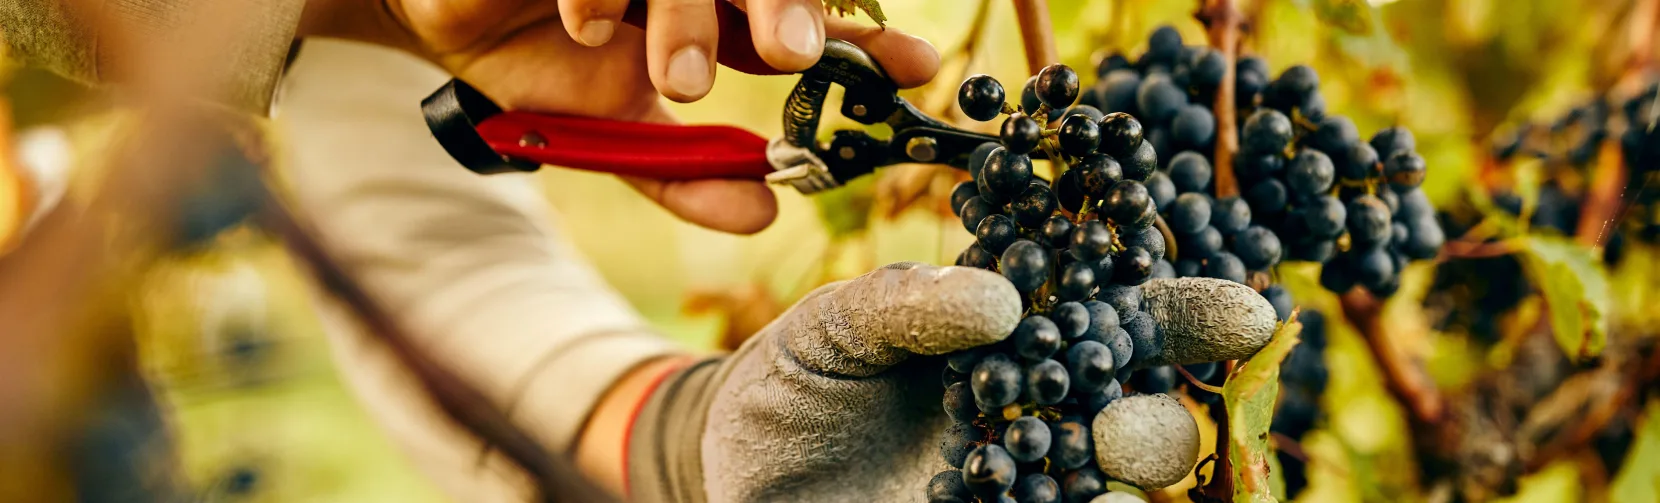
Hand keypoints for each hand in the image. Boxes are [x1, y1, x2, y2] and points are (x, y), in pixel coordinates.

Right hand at [300, 0, 941, 233]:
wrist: (442, 20)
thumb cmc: (538, 73)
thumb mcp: (613, 139)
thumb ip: (683, 174)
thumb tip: (764, 212)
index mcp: (718, 20)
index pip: (808, 25)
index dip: (864, 46)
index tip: (915, 72)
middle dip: (788, 10)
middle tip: (796, 52)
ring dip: (692, 17)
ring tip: (684, 79)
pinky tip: (587, 24)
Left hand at [625, 264, 1277, 501]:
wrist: (732, 469)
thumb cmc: (793, 380)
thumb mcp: (830, 329)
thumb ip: (903, 308)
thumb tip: (1000, 300)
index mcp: (1013, 334)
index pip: (1115, 316)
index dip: (1185, 315)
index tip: (1245, 313)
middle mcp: (1035, 410)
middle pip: (1136, 415)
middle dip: (1154, 422)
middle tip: (1125, 427)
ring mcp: (1017, 480)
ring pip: (1103, 486)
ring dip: (1121, 482)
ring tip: (1099, 468)